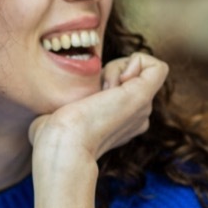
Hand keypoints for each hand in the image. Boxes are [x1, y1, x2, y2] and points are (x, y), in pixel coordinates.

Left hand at [27, 53, 168, 186]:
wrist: (63, 144)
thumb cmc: (51, 136)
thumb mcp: (57, 116)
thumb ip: (64, 108)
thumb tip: (55, 109)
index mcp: (120, 123)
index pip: (118, 87)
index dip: (100, 81)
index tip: (83, 100)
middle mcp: (136, 117)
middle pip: (128, 74)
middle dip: (108, 72)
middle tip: (93, 95)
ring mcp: (143, 108)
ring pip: (138, 68)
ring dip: (115, 68)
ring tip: (101, 92)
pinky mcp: (146, 96)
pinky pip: (156, 66)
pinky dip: (135, 62)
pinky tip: (117, 81)